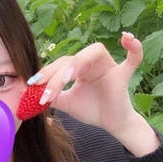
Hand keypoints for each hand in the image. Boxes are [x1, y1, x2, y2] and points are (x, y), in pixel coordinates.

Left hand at [27, 32, 144, 140]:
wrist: (112, 125)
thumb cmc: (92, 110)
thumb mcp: (67, 103)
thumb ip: (52, 96)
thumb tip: (29, 92)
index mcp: (79, 67)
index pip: (60, 64)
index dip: (46, 74)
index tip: (32, 85)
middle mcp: (93, 62)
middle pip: (72, 59)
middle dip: (56, 75)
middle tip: (46, 93)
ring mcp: (109, 66)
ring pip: (92, 53)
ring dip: (77, 64)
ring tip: (67, 78)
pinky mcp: (122, 74)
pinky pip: (133, 58)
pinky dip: (133, 47)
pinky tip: (127, 37)